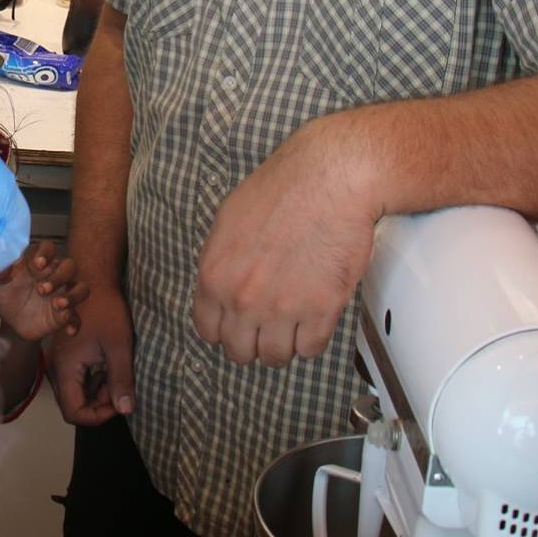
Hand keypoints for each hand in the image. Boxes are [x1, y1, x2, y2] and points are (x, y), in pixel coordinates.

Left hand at [0, 240, 89, 342]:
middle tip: (42, 289)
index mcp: (38, 263)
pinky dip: (75, 323)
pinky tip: (68, 330)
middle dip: (60, 276)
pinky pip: (77, 317)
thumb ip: (0, 270)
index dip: (46, 253)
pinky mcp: (65, 315)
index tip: (38, 263)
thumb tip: (3, 257)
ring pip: (81, 288)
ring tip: (58, 305)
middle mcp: (55, 275)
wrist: (10, 323)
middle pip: (69, 266)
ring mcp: (63, 294)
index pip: (48, 248)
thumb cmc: (5, 295)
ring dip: (73, 295)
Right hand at [48, 282, 133, 425]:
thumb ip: (121, 380)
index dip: (98, 416)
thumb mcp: (119, 347)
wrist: (93, 279)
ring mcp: (61, 361)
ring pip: (76, 392)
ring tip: (118, 375)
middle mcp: (58, 368)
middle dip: (100, 404)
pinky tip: (110, 365)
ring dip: (98, 391)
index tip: (120, 402)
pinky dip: (95, 379)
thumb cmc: (106, 311)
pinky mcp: (67, 354)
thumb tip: (126, 411)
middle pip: (74, 404)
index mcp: (65, 368)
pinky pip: (78, 377)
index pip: (74, 412)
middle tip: (122, 389)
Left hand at [192, 117, 378, 367]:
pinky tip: (314, 320)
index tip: (237, 325)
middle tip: (267, 327)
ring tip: (292, 325)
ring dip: (284, 345)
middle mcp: (243, 299)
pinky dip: (313, 340)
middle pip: (240, 351)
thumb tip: (222, 285)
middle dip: (253, 342)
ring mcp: (282, 308)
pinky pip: (311, 349)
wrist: (329, 180)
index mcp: (215, 276)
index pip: (208, 330)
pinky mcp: (320, 310)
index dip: (224, 330)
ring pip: (275, 357)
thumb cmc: (282, 190)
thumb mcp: (228, 221)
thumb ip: (220, 261)